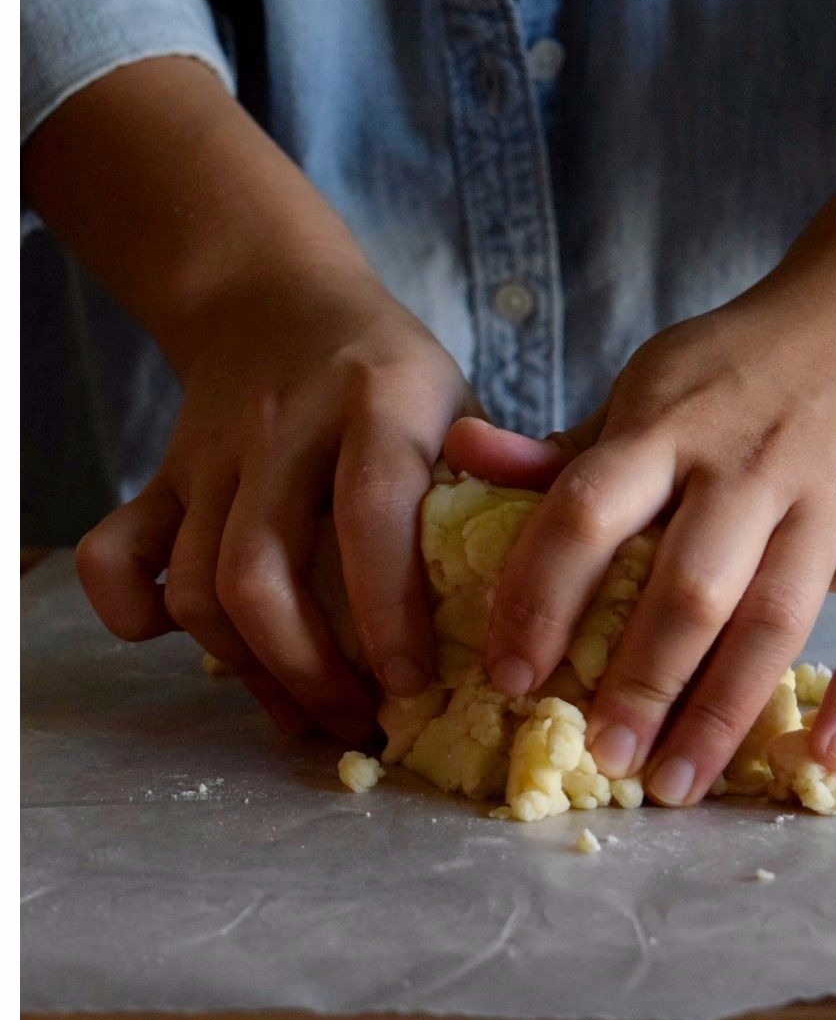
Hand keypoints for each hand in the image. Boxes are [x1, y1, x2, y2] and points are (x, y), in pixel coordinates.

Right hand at [78, 252, 474, 741]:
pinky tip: (179, 644)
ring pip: (198, 581)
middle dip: (307, 668)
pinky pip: (116, 552)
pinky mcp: (161, 475)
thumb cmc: (395, 379)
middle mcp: (287, 424)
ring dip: (250, 666)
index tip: (413, 685)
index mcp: (382, 400)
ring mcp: (213, 453)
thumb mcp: (465, 406)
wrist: (279, 298)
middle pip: (262, 568)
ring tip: (309, 713)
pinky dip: (130, 611)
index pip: (372, 510)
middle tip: (360, 721)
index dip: (387, 609)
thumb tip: (537, 603)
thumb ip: (503, 487)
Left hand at [445, 222, 835, 807]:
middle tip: (601, 758)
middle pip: (687, 587)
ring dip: (724, 709)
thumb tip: (460, 455)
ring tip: (677, 783)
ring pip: (777, 617)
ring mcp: (834, 496)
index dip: (541, 600)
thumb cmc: (745, 365)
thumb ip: (567, 448)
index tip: (509, 678)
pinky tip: (825, 755)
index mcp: (668, 425)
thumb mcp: (650, 384)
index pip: (588, 515)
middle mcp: (749, 463)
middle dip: (639, 683)